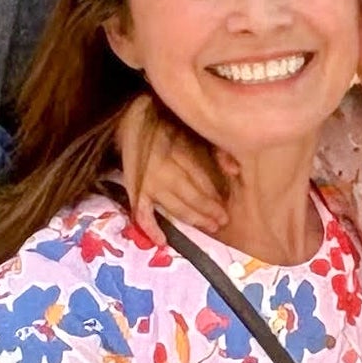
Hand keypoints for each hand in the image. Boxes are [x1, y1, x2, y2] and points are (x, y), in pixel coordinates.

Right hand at [116, 94, 233, 242]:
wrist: (126, 121)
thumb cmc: (165, 125)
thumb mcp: (191, 129)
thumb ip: (214, 147)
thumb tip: (235, 170)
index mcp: (175, 149)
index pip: (199, 176)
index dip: (213, 191)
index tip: (226, 202)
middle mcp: (161, 169)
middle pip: (189, 195)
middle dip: (208, 209)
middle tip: (223, 220)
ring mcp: (146, 183)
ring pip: (173, 206)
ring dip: (193, 219)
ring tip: (210, 227)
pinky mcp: (133, 191)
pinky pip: (141, 213)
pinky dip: (150, 228)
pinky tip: (162, 241)